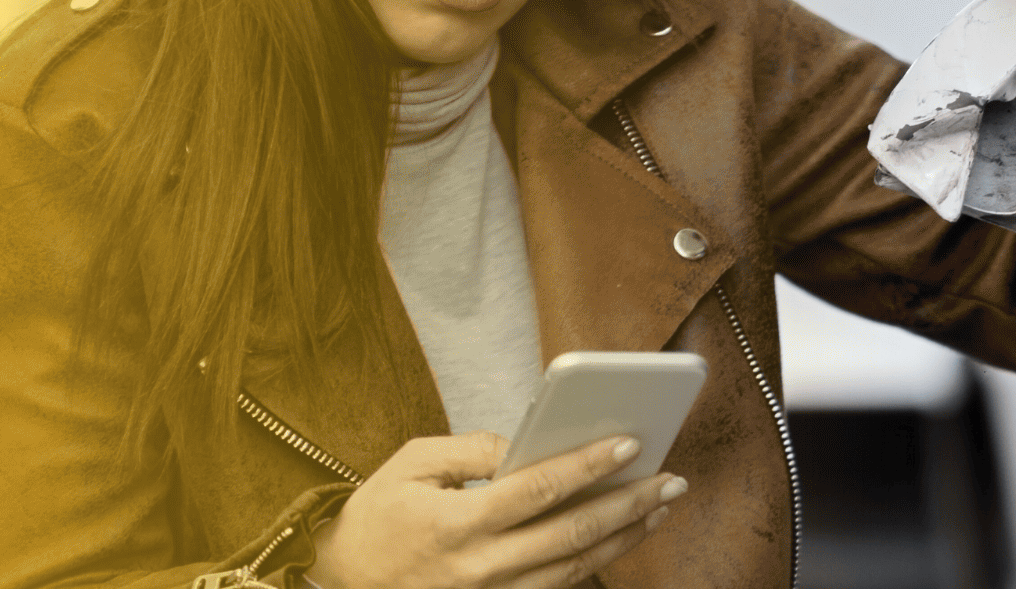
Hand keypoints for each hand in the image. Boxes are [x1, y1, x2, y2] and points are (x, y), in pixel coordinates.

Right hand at [306, 432, 686, 588]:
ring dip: (624, 536)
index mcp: (456, 522)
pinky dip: (596, 562)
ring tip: (659, 505)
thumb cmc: (376, 517)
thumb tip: (527, 446)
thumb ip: (473, 448)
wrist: (343, 585)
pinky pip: (558, 587)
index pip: (538, 488)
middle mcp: (480, 566)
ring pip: (575, 568)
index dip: (588, 464)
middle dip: (629, 503)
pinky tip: (620, 537)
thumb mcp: (410, 463)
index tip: (630, 441)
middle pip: (571, 534)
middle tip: (671, 478)